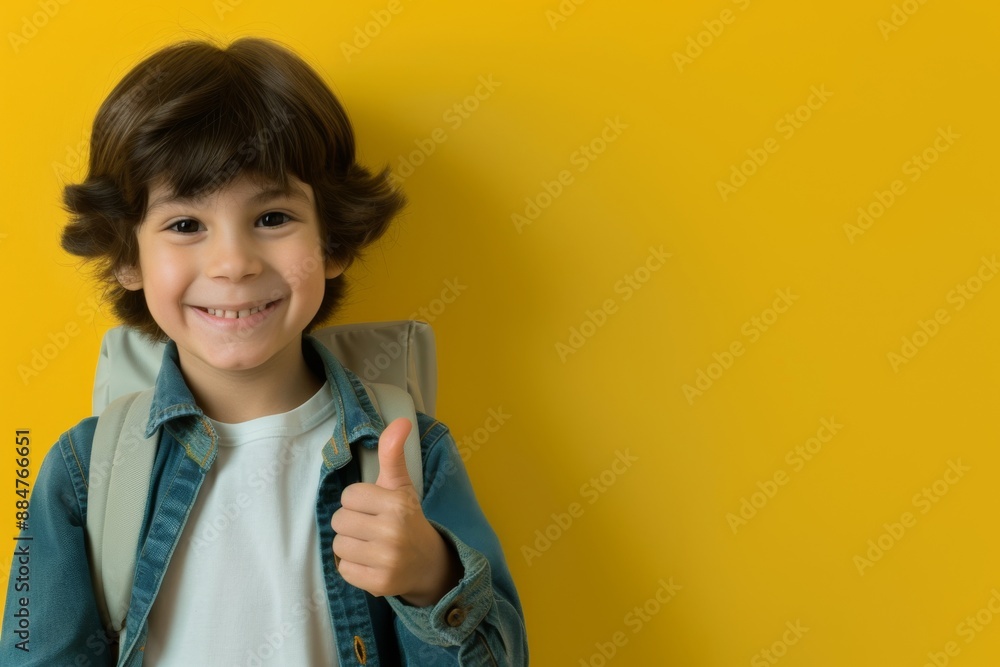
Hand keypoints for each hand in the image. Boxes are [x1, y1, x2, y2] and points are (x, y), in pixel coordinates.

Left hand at [330, 418, 462, 605]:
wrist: (428, 563)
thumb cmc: (407, 518)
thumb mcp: (401, 485)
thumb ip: (394, 452)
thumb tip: (402, 420)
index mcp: (398, 504)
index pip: (349, 496)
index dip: (358, 501)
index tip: (375, 508)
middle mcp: (393, 532)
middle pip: (339, 521)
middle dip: (352, 523)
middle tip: (372, 528)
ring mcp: (387, 560)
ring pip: (339, 546)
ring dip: (350, 546)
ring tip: (370, 545)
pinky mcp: (380, 584)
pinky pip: (344, 569)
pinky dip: (353, 567)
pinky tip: (371, 563)